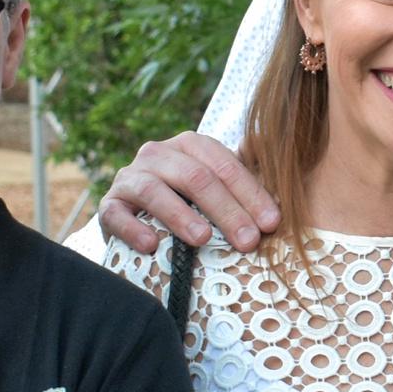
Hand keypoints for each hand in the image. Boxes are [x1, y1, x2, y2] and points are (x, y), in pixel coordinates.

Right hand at [96, 131, 276, 254]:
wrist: (135, 219)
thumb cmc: (189, 204)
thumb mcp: (216, 191)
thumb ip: (243, 186)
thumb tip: (283, 195)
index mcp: (190, 146)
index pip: (224, 164)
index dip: (251, 193)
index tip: (273, 223)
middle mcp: (157, 154)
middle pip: (195, 177)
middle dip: (226, 210)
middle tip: (248, 241)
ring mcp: (129, 178)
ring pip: (155, 190)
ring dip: (181, 216)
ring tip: (203, 240)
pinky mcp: (108, 205)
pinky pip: (117, 214)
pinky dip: (133, 229)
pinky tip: (151, 245)